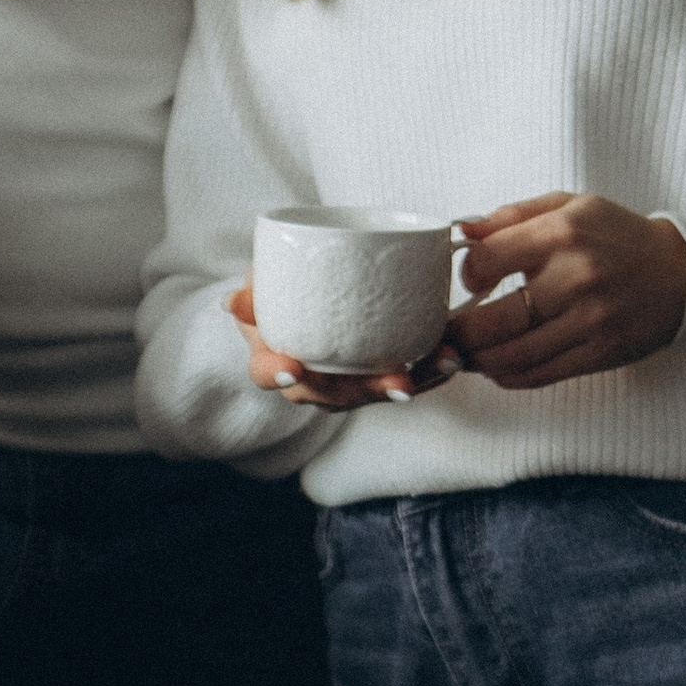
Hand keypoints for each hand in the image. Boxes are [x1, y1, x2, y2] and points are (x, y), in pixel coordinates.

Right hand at [225, 281, 442, 410]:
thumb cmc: (278, 298)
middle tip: (398, 382)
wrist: (304, 309)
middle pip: (337, 394)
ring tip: (445, 362)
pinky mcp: (379, 373)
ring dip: (416, 380)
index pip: (268, 374)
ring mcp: (349, 384)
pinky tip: (454, 355)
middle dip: (371, 390)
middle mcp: (314, 383)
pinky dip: (432, 368)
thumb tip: (231, 301)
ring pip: (379, 390)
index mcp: (276, 363)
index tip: (291, 367)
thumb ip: (250, 292)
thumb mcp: (259, 290)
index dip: (277, 372)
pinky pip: (406, 376)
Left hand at [443, 193, 685, 391]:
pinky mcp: (600, 353)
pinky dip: (508, 376)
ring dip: (476, 360)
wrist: (681, 272)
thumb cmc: (616, 236)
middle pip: (493, 321)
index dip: (467, 272)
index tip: (471, 279)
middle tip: (444, 331)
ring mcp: (589, 321)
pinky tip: (496, 368)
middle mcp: (576, 277)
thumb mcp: (569, 206)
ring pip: (511, 356)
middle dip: (457, 332)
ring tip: (462, 352)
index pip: (487, 260)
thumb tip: (462, 231)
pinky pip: (540, 375)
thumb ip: (512, 216)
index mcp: (563, 232)